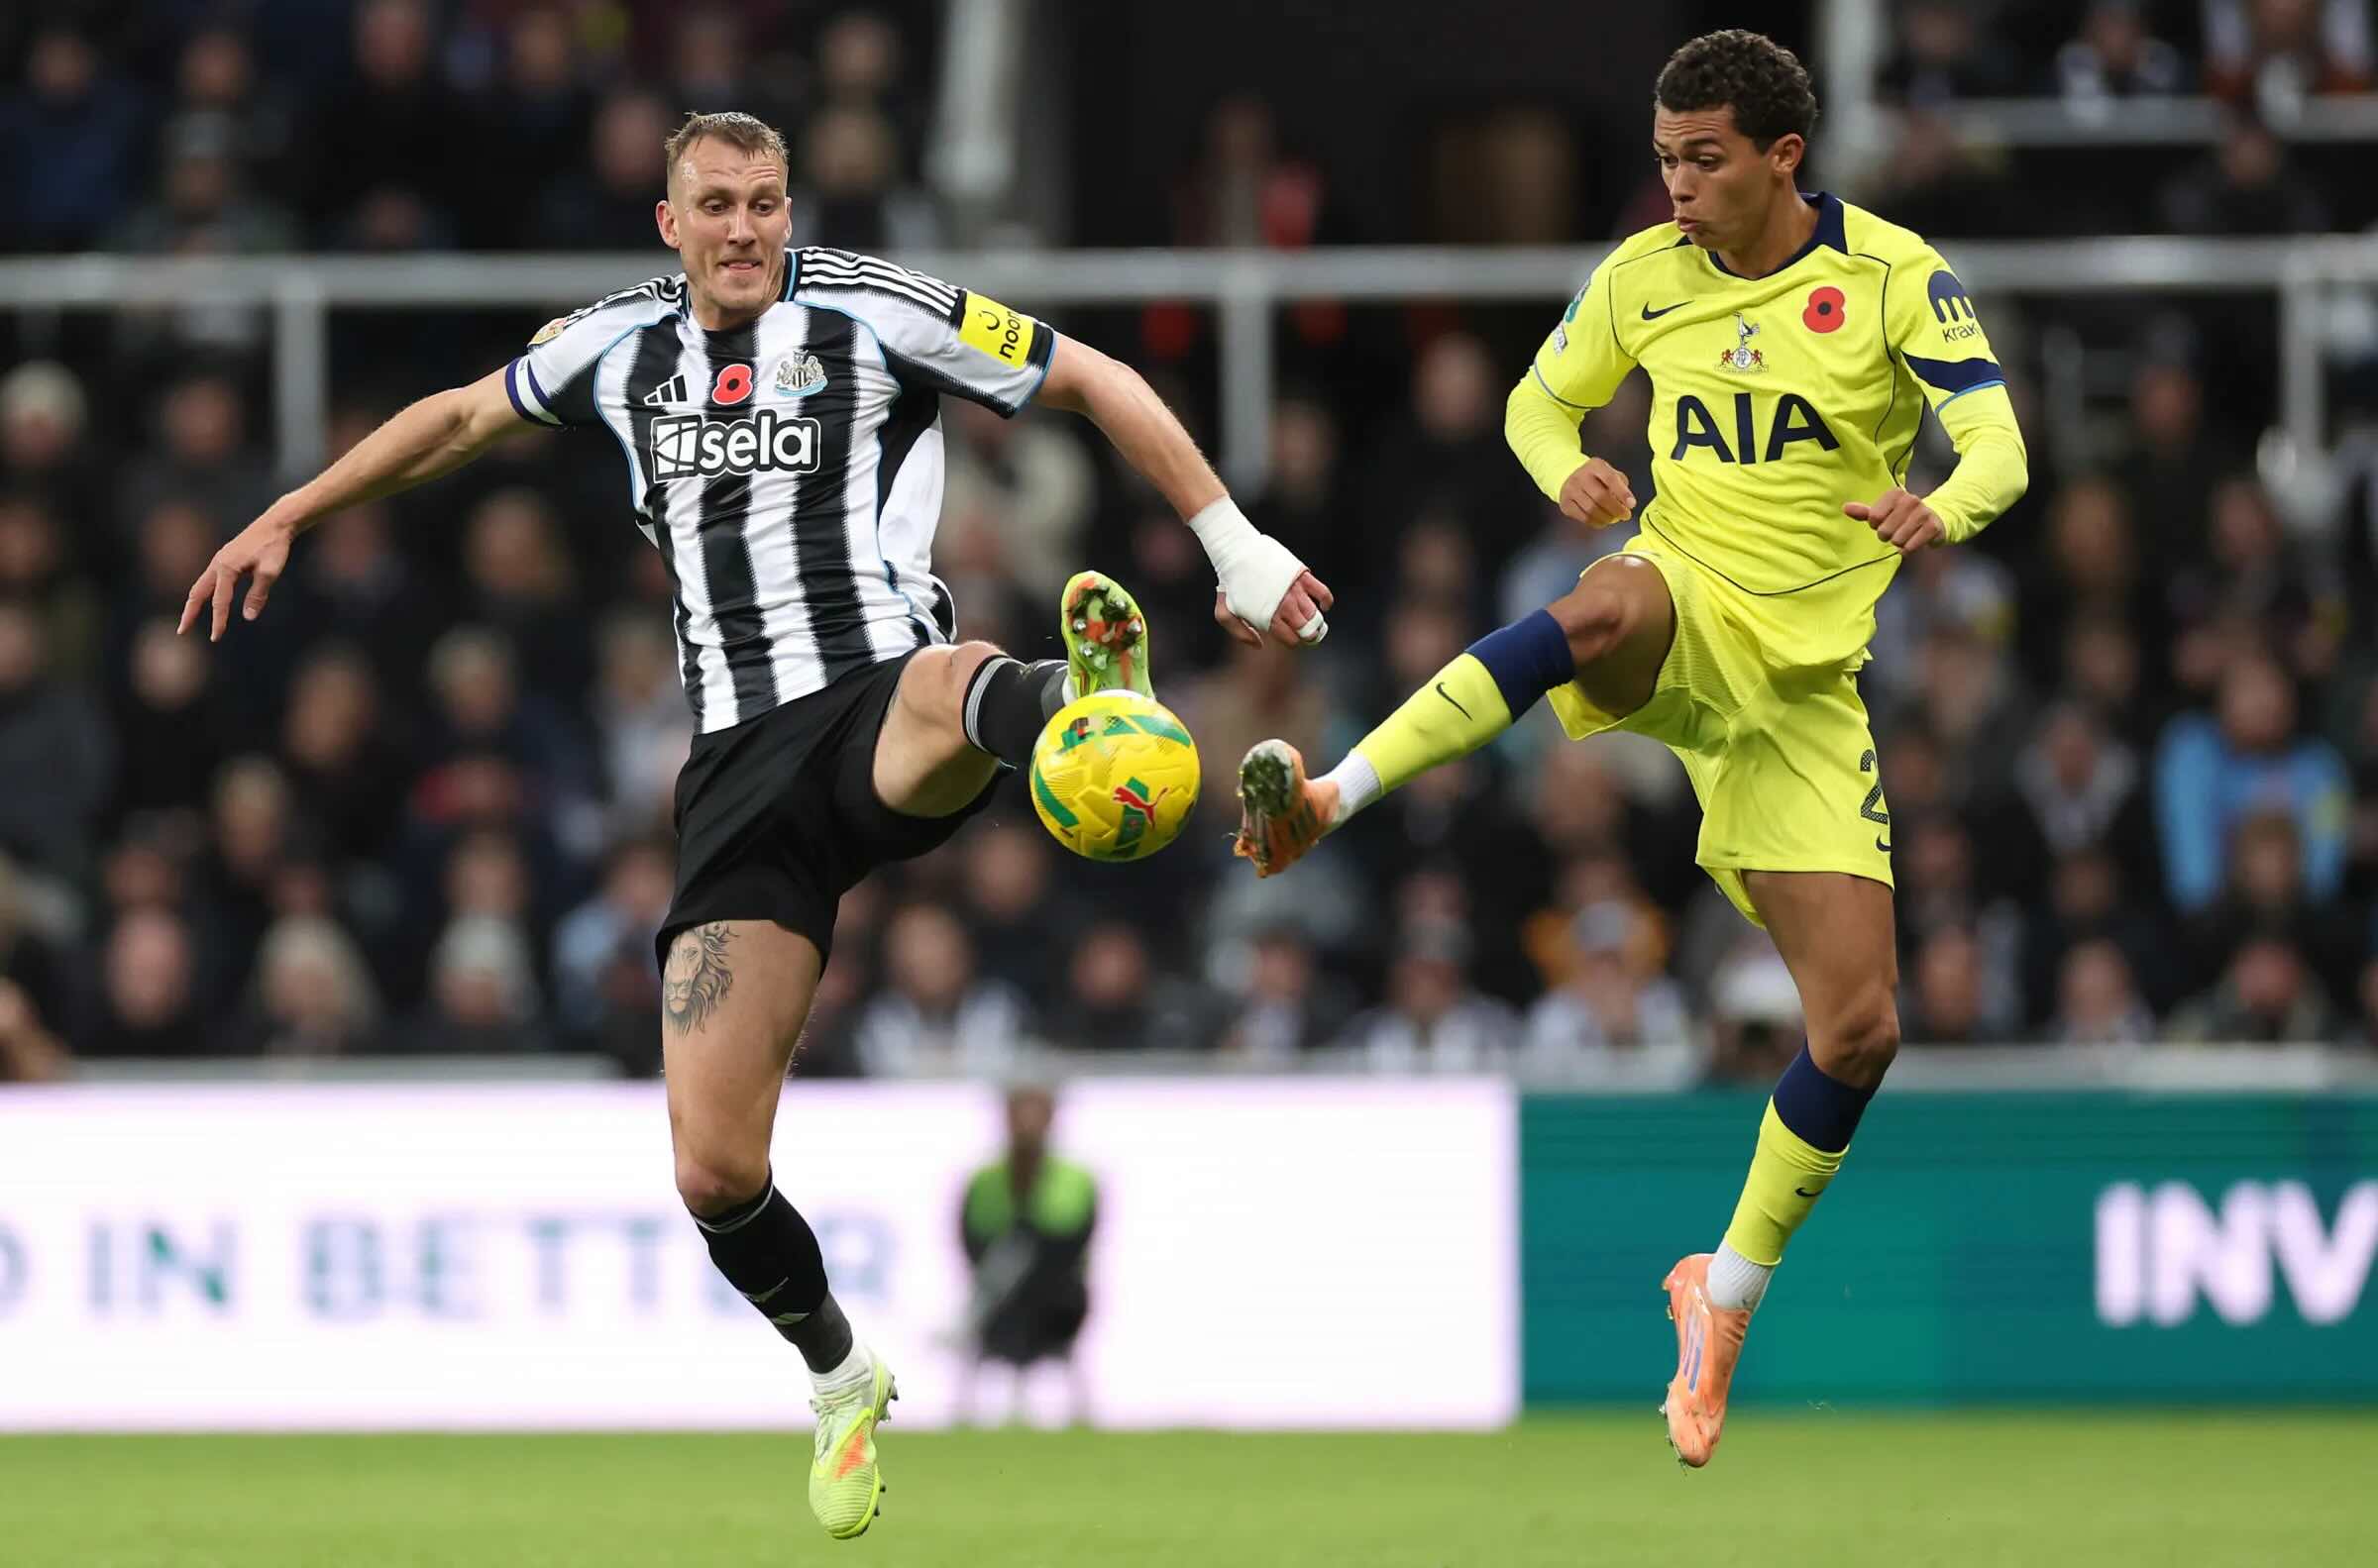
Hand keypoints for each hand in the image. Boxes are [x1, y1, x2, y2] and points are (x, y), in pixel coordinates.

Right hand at [179, 513, 296, 640]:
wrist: (275, 525)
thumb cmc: (274, 547)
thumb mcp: (270, 572)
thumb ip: (257, 594)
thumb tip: (248, 617)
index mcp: (226, 568)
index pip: (219, 601)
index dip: (218, 621)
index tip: (216, 638)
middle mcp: (217, 564)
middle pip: (197, 593)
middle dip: (189, 613)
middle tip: (181, 631)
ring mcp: (219, 561)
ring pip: (201, 586)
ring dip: (194, 603)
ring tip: (189, 619)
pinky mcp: (225, 559)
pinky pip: (209, 580)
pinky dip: (204, 593)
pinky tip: (208, 601)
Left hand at [1215, 569, 1334, 649]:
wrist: (1237, 551)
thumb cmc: (1229, 583)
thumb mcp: (1224, 613)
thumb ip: (1240, 634)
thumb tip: (1260, 644)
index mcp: (1267, 618)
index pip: (1291, 640)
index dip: (1293, 642)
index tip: (1291, 639)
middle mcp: (1283, 606)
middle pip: (1307, 631)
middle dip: (1309, 637)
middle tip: (1307, 634)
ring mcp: (1295, 590)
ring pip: (1315, 615)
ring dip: (1317, 622)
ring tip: (1313, 623)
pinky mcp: (1302, 576)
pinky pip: (1323, 593)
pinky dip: (1327, 602)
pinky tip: (1323, 606)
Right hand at [1558, 458, 1635, 528]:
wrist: (1569, 477)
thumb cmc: (1595, 477)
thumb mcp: (1609, 473)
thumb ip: (1620, 485)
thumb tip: (1627, 503)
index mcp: (1595, 466)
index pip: (1610, 479)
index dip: (1622, 493)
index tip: (1632, 504)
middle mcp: (1580, 476)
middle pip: (1600, 497)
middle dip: (1616, 509)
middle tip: (1625, 516)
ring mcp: (1570, 490)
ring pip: (1592, 510)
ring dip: (1607, 518)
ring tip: (1614, 519)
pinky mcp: (1566, 504)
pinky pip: (1583, 518)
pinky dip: (1596, 523)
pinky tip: (1603, 521)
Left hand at [1845, 488, 1943, 553]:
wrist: (1935, 519)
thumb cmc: (1902, 517)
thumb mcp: (1883, 512)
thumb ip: (1864, 512)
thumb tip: (1845, 508)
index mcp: (1895, 493)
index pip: (1873, 517)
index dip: (1876, 525)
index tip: (1885, 521)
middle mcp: (1911, 500)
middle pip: (1884, 531)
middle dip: (1887, 536)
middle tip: (1895, 531)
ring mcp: (1923, 513)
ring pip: (1897, 540)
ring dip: (1898, 543)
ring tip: (1905, 536)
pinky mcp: (1932, 527)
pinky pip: (1909, 547)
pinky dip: (1908, 549)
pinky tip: (1913, 542)